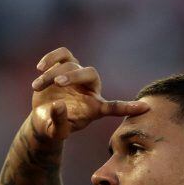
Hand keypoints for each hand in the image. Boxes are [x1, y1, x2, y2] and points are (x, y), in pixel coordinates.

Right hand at [29, 46, 148, 139]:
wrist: (43, 117)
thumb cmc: (53, 127)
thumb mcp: (55, 130)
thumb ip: (59, 121)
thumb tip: (60, 104)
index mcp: (95, 108)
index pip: (114, 107)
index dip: (128, 107)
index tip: (146, 108)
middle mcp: (90, 89)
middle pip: (90, 74)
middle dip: (74, 76)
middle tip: (57, 83)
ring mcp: (78, 76)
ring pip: (71, 65)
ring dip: (52, 74)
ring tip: (37, 87)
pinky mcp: (65, 66)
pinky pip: (63, 54)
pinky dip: (52, 58)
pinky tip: (40, 68)